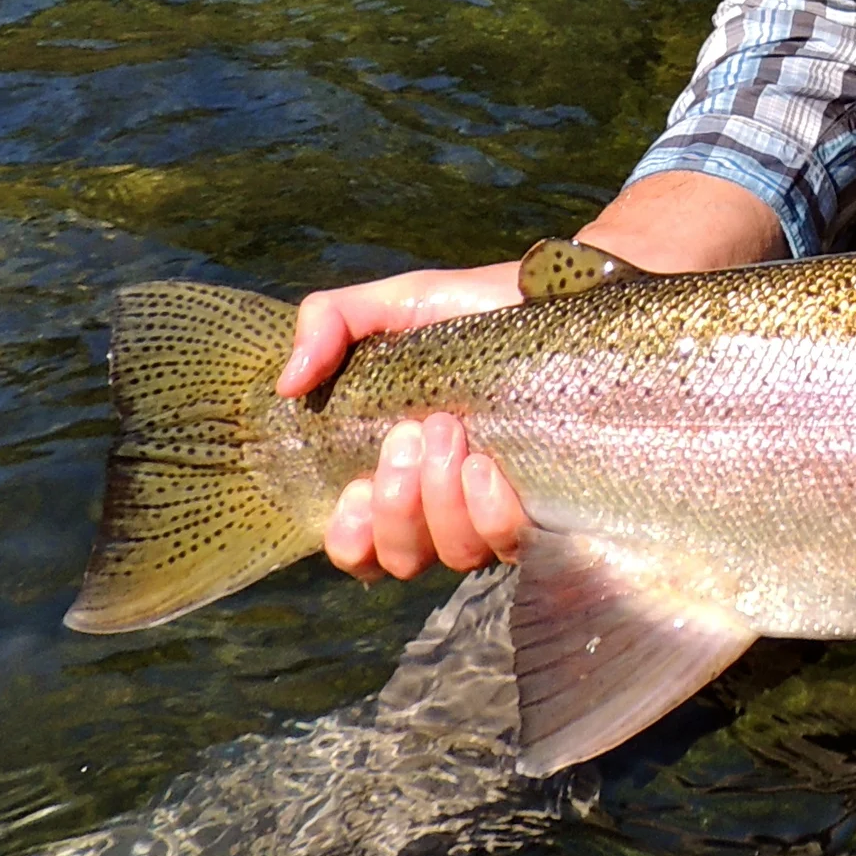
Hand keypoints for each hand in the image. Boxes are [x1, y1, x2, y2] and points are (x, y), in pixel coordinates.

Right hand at [293, 172, 783, 586]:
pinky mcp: (547, 507)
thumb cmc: (478, 307)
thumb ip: (331, 324)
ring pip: (454, 554)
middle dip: (397, 505)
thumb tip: (288, 384)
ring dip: (441, 502)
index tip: (354, 495)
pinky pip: (510, 543)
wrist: (566, 296)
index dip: (351, 539)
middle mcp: (444, 506)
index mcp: (401, 471)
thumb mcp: (396, 304)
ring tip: (453, 432)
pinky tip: (490, 466)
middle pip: (401, 558)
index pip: (362, 546)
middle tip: (413, 433)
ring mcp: (495, 511)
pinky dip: (491, 511)